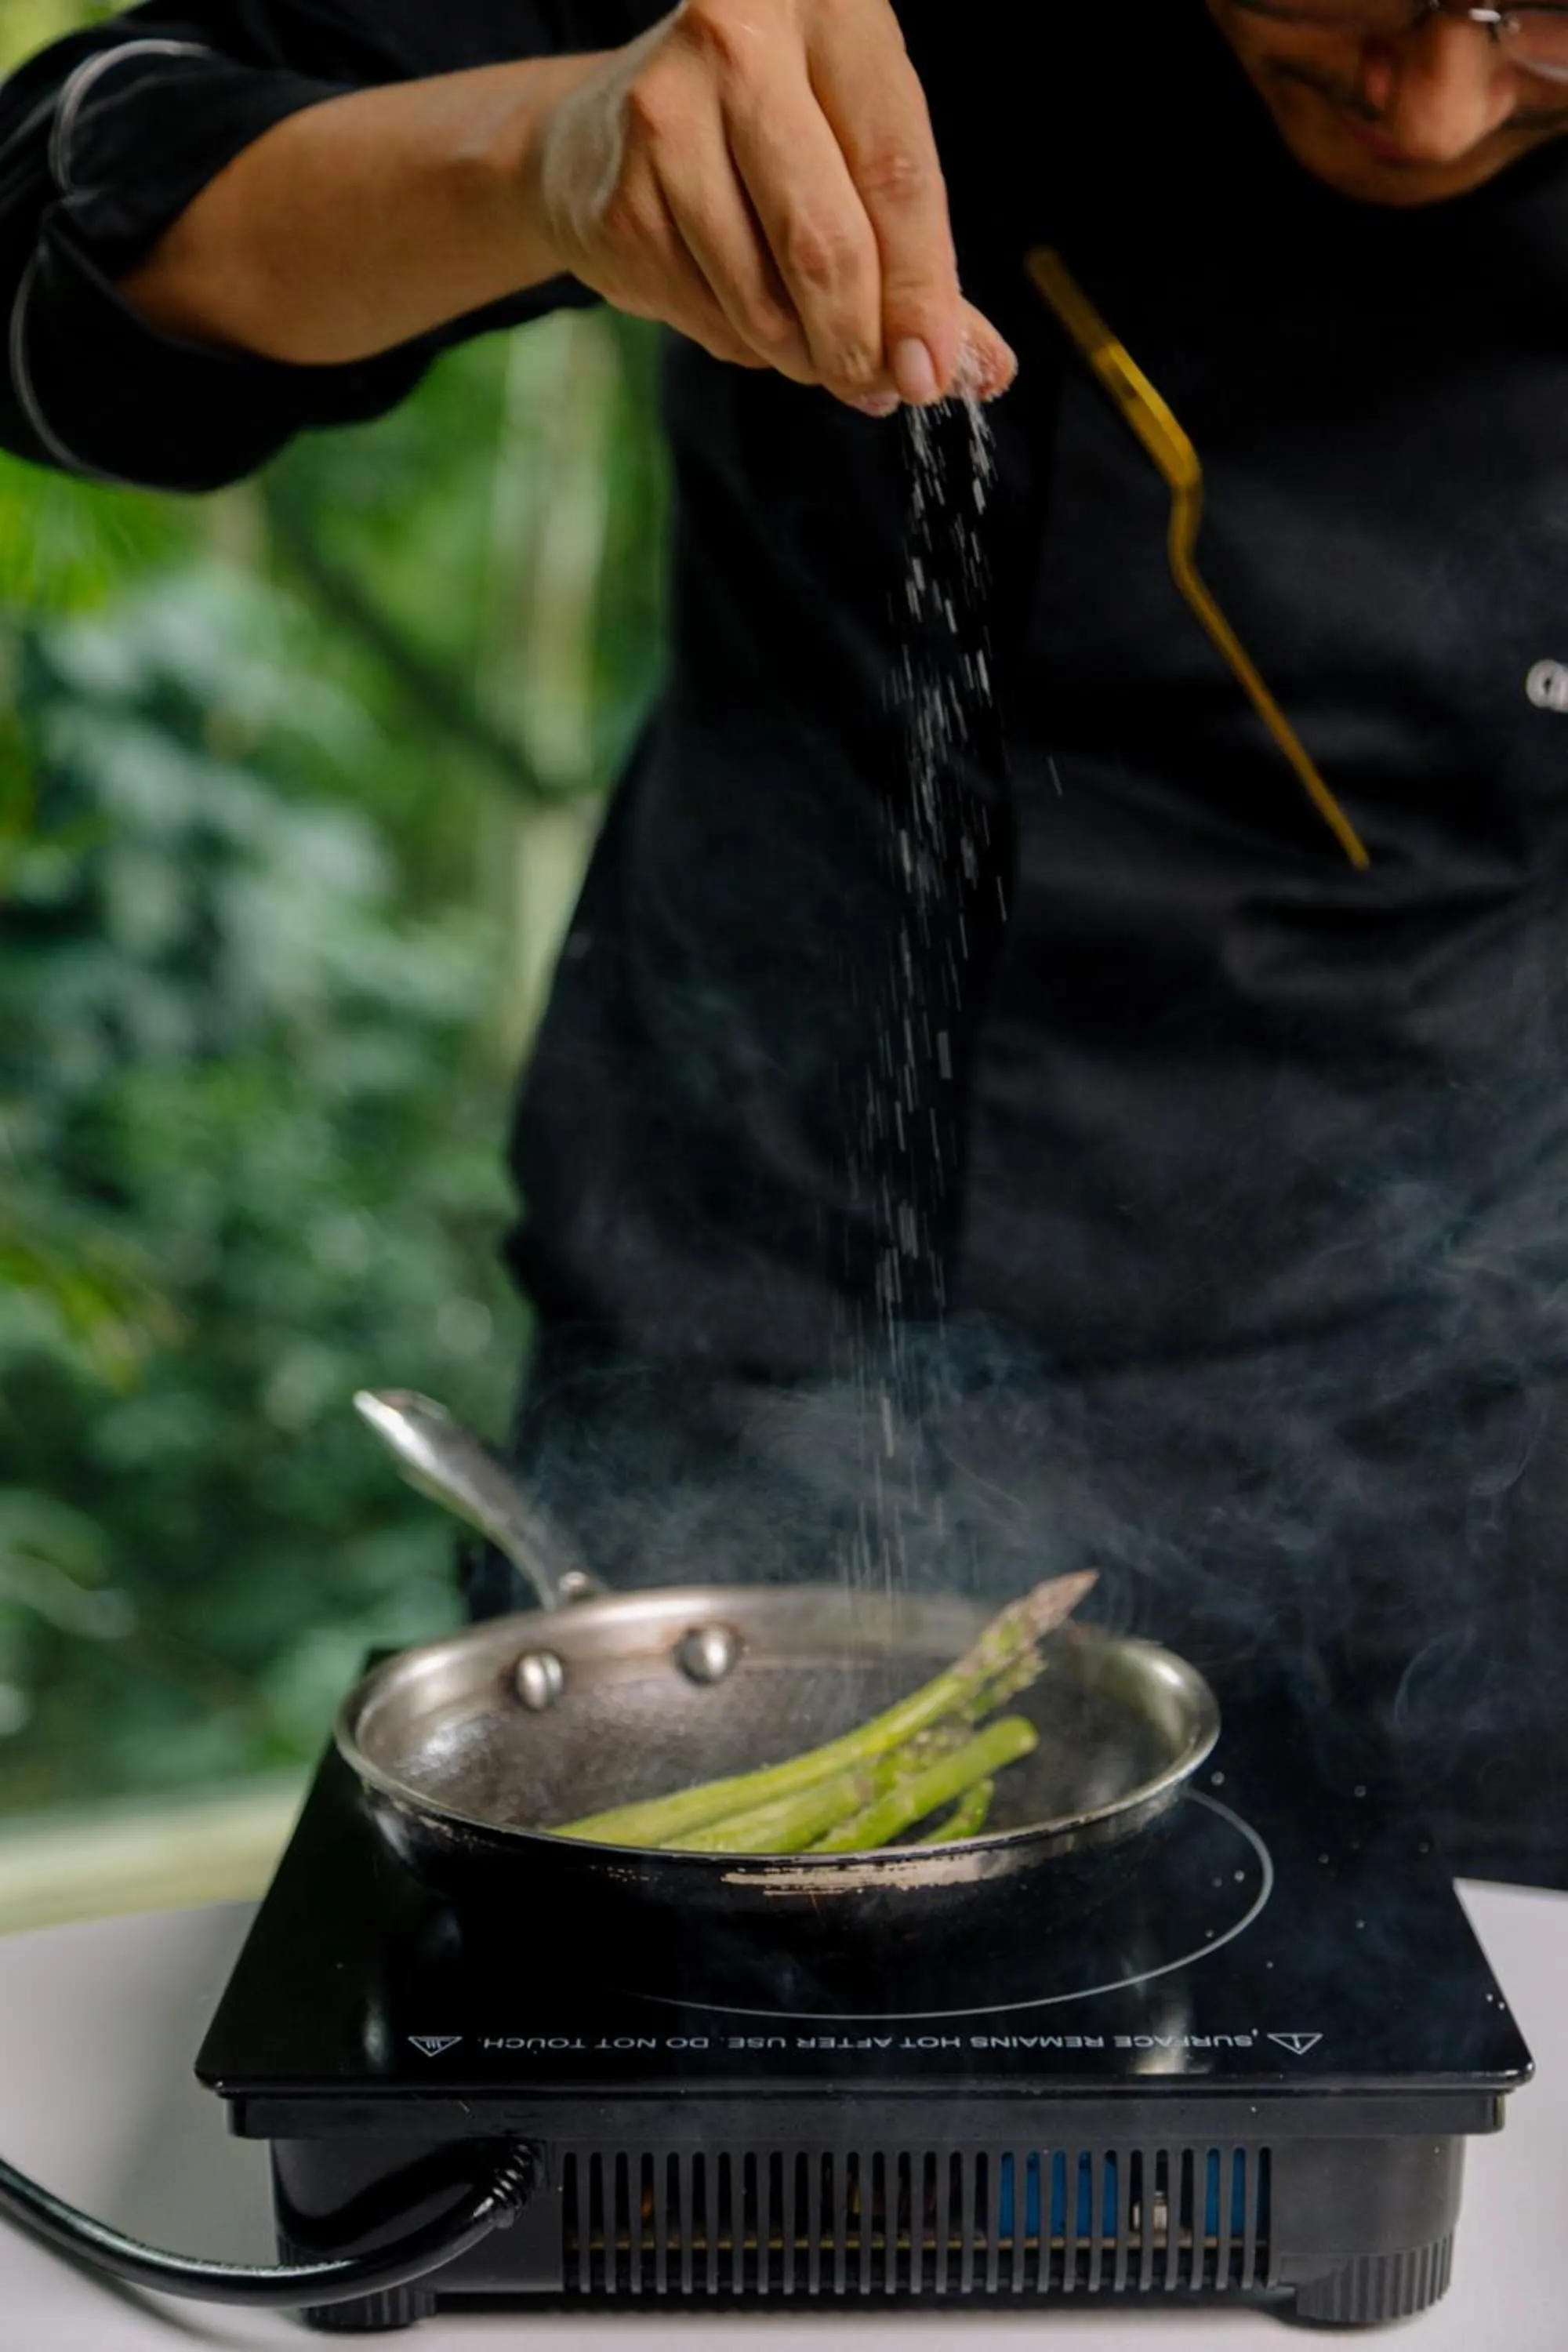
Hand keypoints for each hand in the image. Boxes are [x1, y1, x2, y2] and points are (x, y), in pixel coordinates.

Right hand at [531, 0, 1016, 412]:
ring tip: (818, 349)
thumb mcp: (857, 148)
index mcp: (826, 6)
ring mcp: (663, 121)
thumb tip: (980, 368)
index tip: (938, 370)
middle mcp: (736, 43)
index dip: (922, 289)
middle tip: (881, 387)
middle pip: (824, 244)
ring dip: (806, 356)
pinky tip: (744, 308)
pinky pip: (711, 319)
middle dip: (862, 344)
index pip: (895, 173)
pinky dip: (747, 344)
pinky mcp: (620, 201)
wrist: (604, 127)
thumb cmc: (767, 133)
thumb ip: (921, 252)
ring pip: (765, 302)